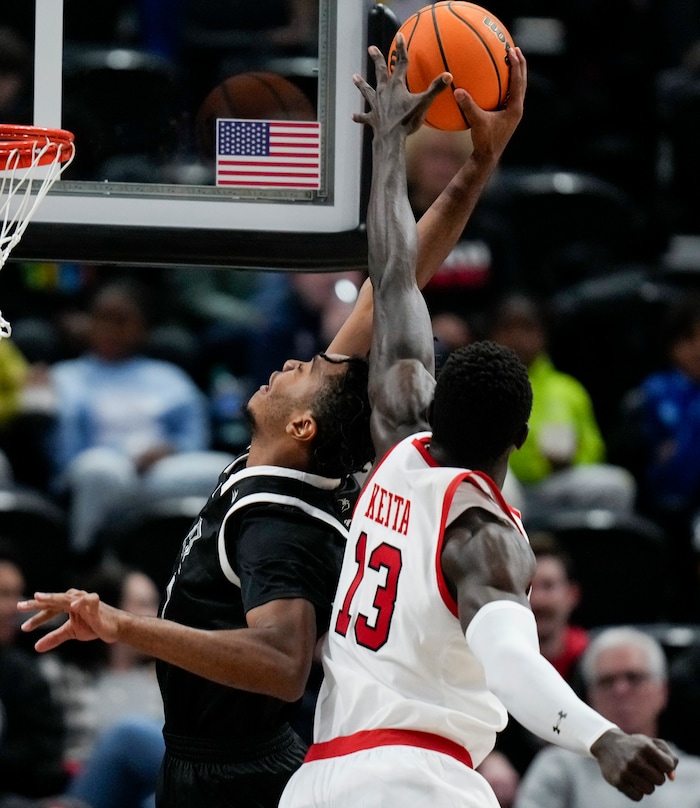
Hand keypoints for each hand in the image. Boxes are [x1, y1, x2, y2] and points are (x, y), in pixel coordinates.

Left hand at [17, 590, 120, 650]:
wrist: (115, 628)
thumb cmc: (94, 626)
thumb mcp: (71, 632)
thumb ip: (54, 637)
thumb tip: (36, 647)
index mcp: (68, 605)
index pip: (49, 609)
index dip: (37, 618)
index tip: (23, 628)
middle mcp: (74, 600)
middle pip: (53, 601)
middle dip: (37, 603)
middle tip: (20, 606)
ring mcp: (85, 600)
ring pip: (66, 597)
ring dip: (52, 597)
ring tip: (39, 598)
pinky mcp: (96, 604)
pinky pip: (88, 600)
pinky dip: (80, 602)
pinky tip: (72, 605)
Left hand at [352, 33, 451, 138]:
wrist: (391, 138)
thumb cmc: (407, 120)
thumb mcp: (423, 103)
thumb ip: (435, 89)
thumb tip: (449, 75)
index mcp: (396, 86)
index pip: (401, 63)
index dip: (401, 49)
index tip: (399, 36)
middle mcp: (383, 92)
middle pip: (380, 72)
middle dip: (377, 59)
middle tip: (371, 48)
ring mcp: (376, 105)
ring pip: (367, 91)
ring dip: (361, 84)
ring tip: (354, 77)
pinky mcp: (373, 118)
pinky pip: (365, 116)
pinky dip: (359, 116)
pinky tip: (353, 116)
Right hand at [454, 45, 526, 164]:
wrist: (488, 157)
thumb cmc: (484, 141)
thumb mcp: (476, 122)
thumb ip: (468, 106)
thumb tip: (457, 90)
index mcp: (515, 108)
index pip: (518, 82)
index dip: (516, 65)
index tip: (512, 50)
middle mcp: (516, 109)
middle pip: (522, 82)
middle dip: (519, 65)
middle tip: (515, 49)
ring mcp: (512, 113)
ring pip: (517, 89)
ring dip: (514, 74)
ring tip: (509, 61)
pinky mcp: (506, 116)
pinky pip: (507, 96)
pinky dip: (503, 86)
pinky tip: (494, 82)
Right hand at [591, 728, 677, 800]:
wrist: (606, 744)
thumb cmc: (635, 745)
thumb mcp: (652, 743)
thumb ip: (669, 758)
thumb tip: (672, 778)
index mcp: (645, 746)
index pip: (668, 766)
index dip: (665, 766)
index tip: (657, 762)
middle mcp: (635, 758)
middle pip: (660, 780)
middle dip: (655, 776)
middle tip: (645, 768)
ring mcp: (626, 770)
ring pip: (649, 790)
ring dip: (646, 784)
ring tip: (638, 775)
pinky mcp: (618, 781)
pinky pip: (638, 796)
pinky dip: (636, 791)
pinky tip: (630, 781)